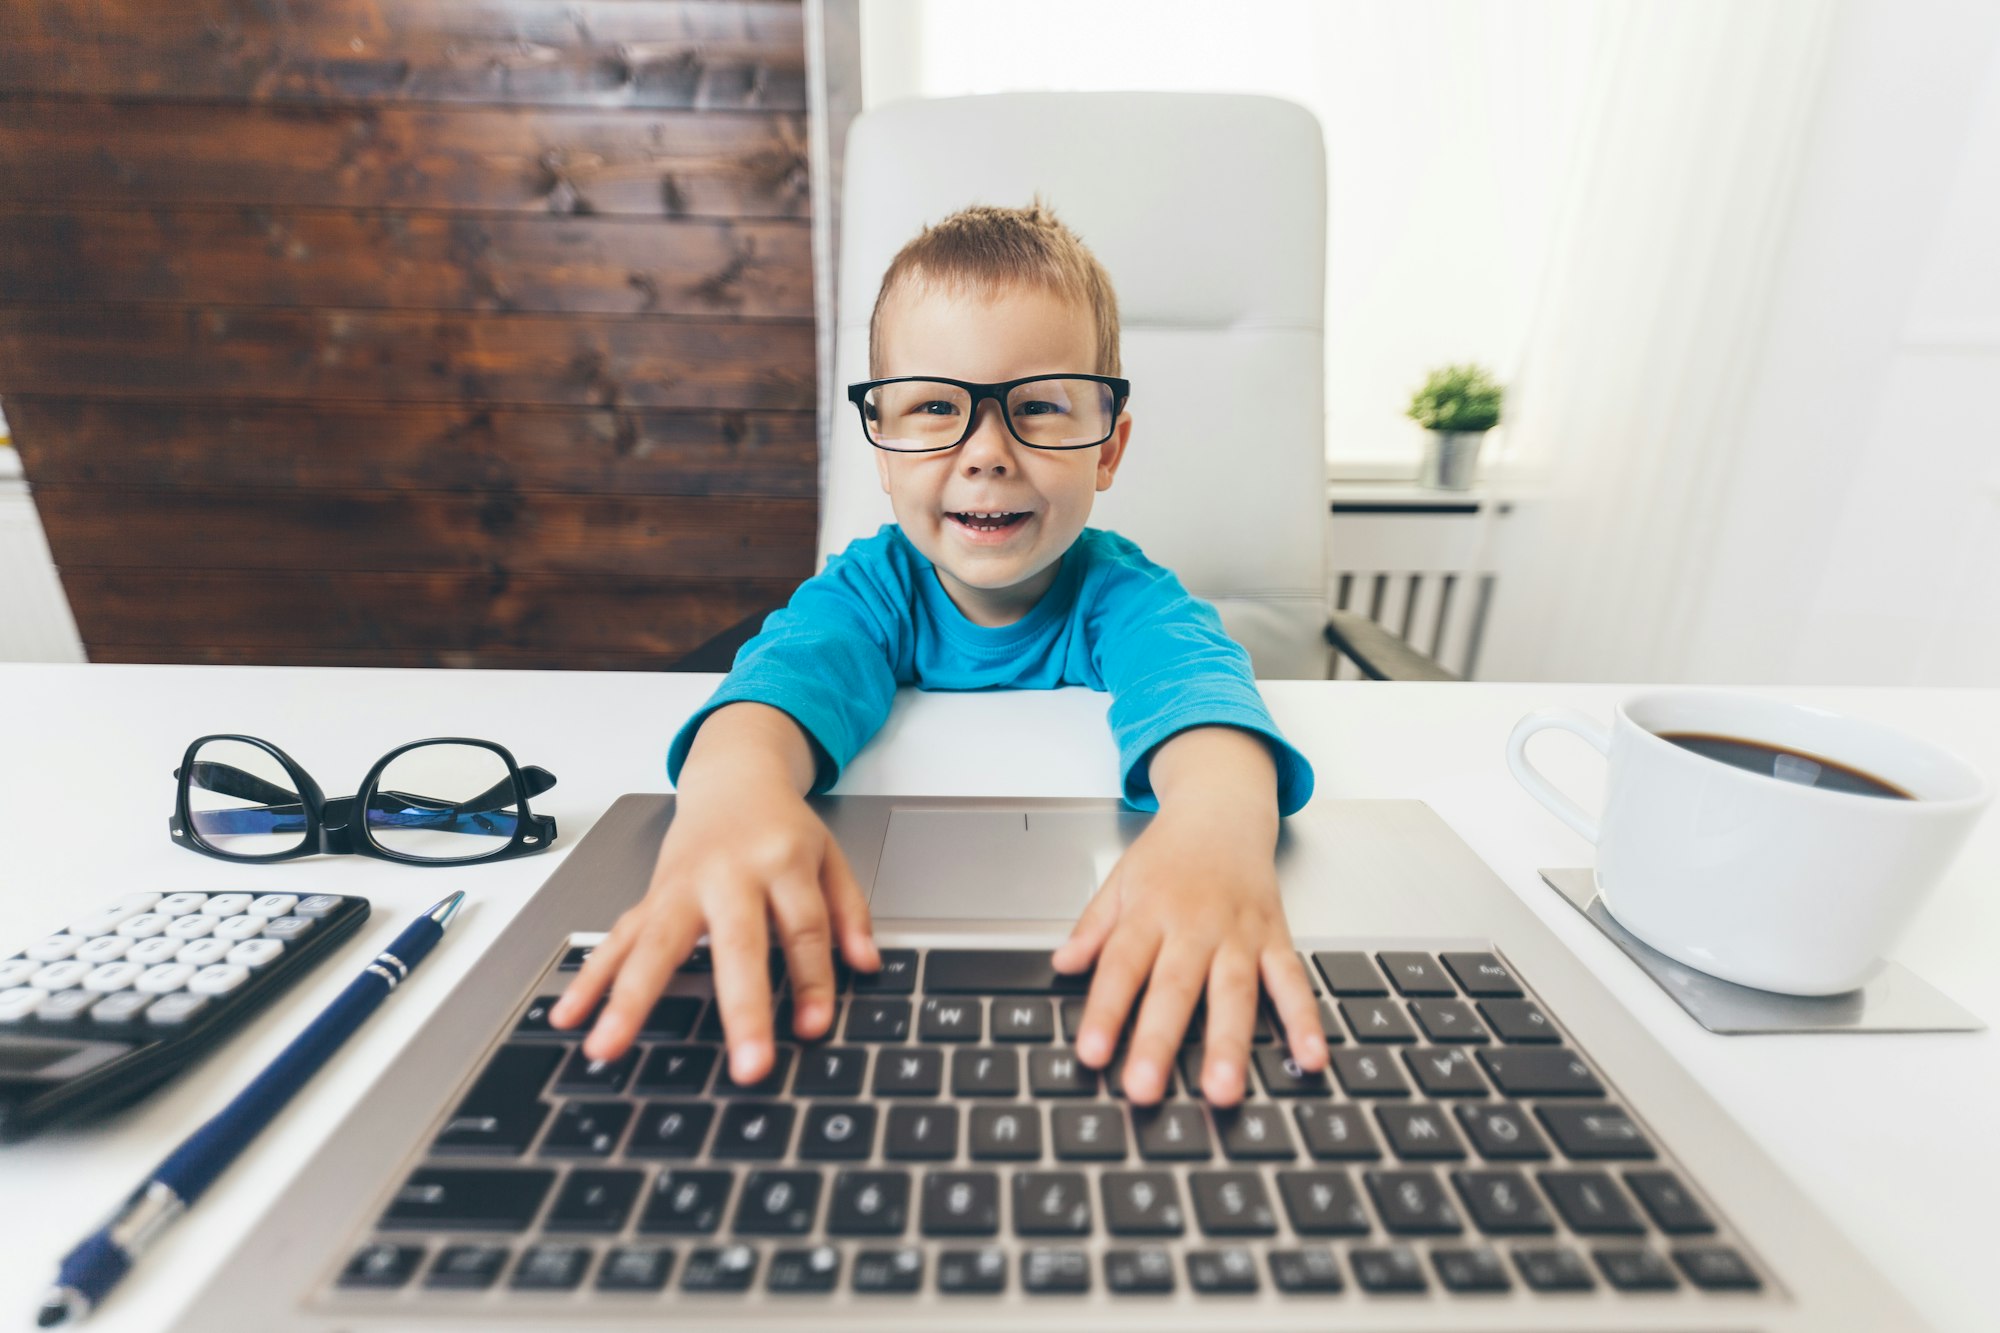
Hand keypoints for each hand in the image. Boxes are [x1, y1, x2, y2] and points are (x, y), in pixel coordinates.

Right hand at [549, 705, 878, 1083]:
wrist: (733, 777)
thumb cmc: (782, 826)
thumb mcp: (831, 857)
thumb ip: (850, 913)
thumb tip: (867, 966)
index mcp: (783, 861)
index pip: (804, 930)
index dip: (812, 981)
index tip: (813, 1029)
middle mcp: (730, 874)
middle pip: (736, 945)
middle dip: (742, 1009)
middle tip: (746, 1065)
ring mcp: (683, 885)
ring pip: (656, 945)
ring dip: (630, 999)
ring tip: (607, 1048)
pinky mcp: (651, 896)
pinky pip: (616, 940)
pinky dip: (589, 979)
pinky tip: (568, 1016)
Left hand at [1052, 734, 1322, 1106]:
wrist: (1224, 810)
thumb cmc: (1170, 852)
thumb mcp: (1120, 879)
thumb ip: (1093, 927)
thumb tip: (1062, 965)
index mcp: (1150, 911)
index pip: (1121, 967)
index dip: (1105, 1012)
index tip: (1092, 1054)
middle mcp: (1196, 925)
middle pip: (1175, 989)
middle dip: (1159, 1042)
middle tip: (1144, 1089)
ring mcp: (1240, 934)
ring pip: (1234, 993)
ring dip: (1229, 1044)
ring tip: (1222, 1090)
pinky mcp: (1277, 938)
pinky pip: (1293, 982)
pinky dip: (1305, 1021)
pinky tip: (1311, 1058)